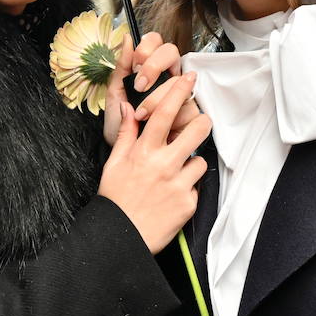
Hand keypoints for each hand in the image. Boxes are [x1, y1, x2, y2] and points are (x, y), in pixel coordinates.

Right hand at [100, 73, 211, 253]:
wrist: (121, 237)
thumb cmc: (116, 199)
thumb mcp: (114, 163)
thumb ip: (126, 134)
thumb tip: (127, 108)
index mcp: (144, 152)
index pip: (165, 113)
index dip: (179, 92)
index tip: (189, 78)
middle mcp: (164, 165)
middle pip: (197, 130)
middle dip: (201, 123)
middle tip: (198, 125)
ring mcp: (179, 185)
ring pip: (200, 160)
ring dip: (191, 163)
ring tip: (176, 173)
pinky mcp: (189, 204)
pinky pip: (196, 186)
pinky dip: (188, 188)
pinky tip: (173, 195)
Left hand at [103, 32, 199, 144]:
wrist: (126, 156)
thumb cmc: (120, 126)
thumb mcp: (115, 96)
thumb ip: (121, 68)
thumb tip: (127, 38)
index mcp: (149, 68)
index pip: (155, 42)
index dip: (147, 48)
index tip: (135, 65)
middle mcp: (167, 77)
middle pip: (171, 52)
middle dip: (153, 67)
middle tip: (139, 86)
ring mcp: (181, 94)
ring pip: (179, 81)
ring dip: (157, 98)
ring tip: (141, 114)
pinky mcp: (191, 115)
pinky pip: (189, 107)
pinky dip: (173, 118)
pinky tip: (161, 128)